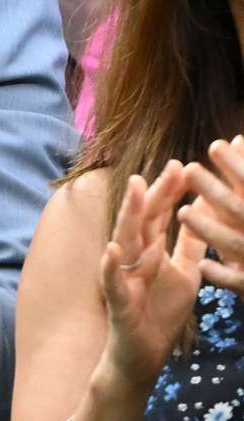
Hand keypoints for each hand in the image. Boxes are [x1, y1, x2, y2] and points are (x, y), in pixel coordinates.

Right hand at [99, 163, 204, 391]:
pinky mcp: (117, 303)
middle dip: (156, 193)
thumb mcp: (184, 274)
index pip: (159, 214)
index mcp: (150, 251)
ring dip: (129, 214)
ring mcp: (122, 278)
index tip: (185, 166)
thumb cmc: (159, 314)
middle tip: (172, 167)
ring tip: (135, 188)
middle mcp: (133, 259)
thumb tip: (202, 214)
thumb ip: (189, 245)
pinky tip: (112, 250)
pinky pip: (112, 282)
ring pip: (125, 241)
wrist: (142, 356)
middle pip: (144, 220)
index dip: (170, 191)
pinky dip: (111, 266)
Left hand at [180, 136, 243, 290]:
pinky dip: (224, 275)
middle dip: (216, 190)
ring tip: (183, 213)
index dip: (237, 165)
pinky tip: (204, 266)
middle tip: (190, 169)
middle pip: (240, 209)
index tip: (215, 145)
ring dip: (210, 229)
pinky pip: (241, 281)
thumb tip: (237, 139)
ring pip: (235, 244)